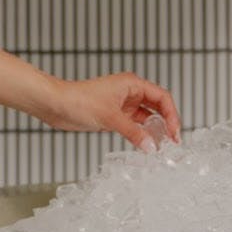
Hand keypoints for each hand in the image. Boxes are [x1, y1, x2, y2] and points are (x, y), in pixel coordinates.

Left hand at [40, 73, 182, 150]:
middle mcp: (130, 93)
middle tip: (173, 142)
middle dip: (166, 123)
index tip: (175, 133)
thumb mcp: (110, 118)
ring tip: (161, 146)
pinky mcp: (114, 116)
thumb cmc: (78, 100)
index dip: (172, 115)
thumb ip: (133, 133)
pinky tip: (145, 145)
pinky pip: (134, 125)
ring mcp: (122, 105)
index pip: (162, 97)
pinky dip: (141, 135)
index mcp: (132, 84)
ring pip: (146, 118)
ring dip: (154, 131)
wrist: (55, 104)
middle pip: (157, 107)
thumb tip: (151, 147)